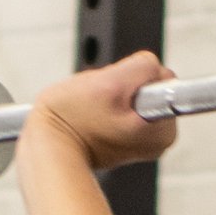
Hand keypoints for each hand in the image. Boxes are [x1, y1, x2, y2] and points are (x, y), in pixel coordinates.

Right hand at [22, 51, 178, 176]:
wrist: (50, 147)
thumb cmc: (74, 119)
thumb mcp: (111, 81)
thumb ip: (145, 67)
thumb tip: (156, 69)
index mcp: (165, 129)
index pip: (161, 76)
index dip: (133, 76)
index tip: (117, 94)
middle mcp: (162, 138)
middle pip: (150, 84)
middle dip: (125, 85)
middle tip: (102, 102)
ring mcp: (148, 140)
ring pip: (137, 92)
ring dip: (116, 94)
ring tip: (97, 110)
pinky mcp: (132, 138)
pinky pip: (127, 105)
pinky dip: (111, 105)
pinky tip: (97, 116)